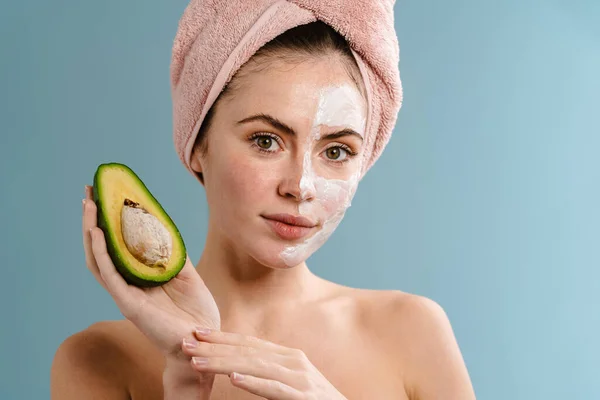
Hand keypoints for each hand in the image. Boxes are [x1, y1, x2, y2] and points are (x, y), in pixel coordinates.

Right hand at [82, 185, 220, 362]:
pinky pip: (110, 274)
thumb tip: (166, 230)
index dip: (110, 222)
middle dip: (93, 220)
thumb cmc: (195, 310)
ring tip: (89, 206)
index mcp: (141, 276)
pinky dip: (102, 253)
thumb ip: (174, 255)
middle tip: (89, 192)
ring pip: (99, 258)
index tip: (106, 195)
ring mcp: (126, 292)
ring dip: (91, 231)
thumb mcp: (187, 274)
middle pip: (102, 248)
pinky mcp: (128, 303)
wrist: (203, 338)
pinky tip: (98, 233)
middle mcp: (129, 283)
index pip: (118, 245)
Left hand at [179, 328, 347, 399]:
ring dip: (225, 363)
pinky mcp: (305, 398)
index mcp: (287, 357)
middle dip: (214, 346)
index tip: (196, 332)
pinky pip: (276, 390)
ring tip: (199, 361)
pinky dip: (256, 383)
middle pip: (247, 351)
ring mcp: (300, 379)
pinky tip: (236, 379)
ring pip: (256, 367)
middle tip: (186, 342)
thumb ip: (266, 373)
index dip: (222, 337)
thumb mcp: (289, 382)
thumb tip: (237, 370)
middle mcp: (293, 362)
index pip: (249, 343)